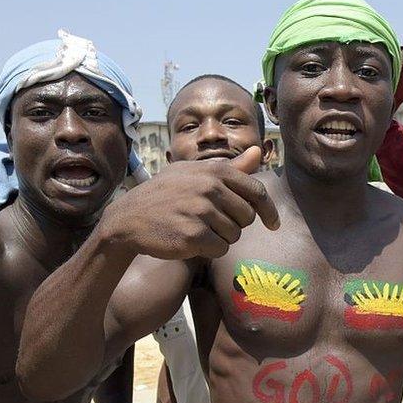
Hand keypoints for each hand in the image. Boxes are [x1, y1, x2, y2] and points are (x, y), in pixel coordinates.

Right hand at [102, 146, 279, 259]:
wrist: (128, 219)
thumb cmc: (166, 195)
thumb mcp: (194, 173)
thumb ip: (231, 167)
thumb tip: (259, 151)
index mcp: (215, 170)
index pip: (257, 192)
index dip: (269, 211)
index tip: (274, 225)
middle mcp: (210, 188)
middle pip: (247, 217)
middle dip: (236, 225)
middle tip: (212, 223)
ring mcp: (201, 211)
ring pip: (234, 235)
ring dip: (221, 238)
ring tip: (197, 229)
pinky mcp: (193, 236)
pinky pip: (221, 249)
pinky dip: (210, 250)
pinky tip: (191, 241)